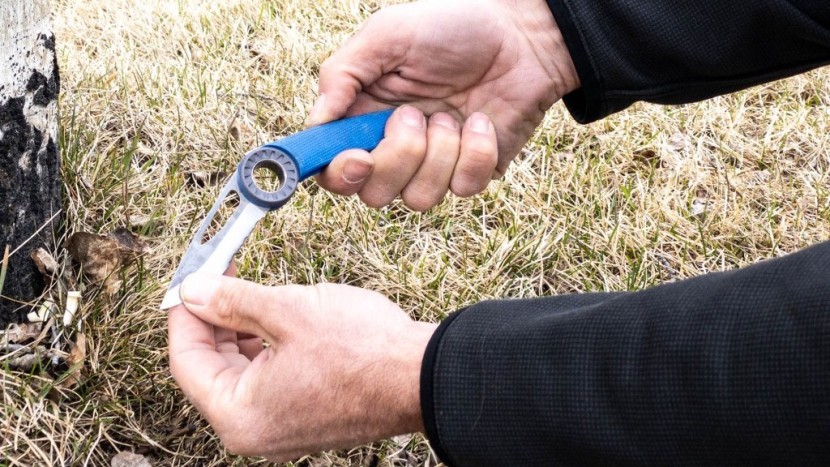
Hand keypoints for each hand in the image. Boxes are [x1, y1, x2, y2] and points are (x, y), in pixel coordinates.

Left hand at [167, 273, 436, 461]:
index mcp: (238, 415)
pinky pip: (268, 379)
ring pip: (241, 371)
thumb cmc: (363, 352)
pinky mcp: (303, 416)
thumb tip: (193, 291)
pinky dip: (266, 346)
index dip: (184, 313)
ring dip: (241, 329)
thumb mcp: (288, 311)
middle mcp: (254, 431)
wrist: (422, 376)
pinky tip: (278, 316)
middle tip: (220, 277)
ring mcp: (280, 427)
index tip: (191, 279)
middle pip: (212, 367)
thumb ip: (231, 301)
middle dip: (214, 319)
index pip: (187, 360)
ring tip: (253, 291)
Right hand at [310, 0, 578, 210]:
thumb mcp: (386, 35)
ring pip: (418, 199)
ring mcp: (434, 165)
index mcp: (363, 118)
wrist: (521, 35)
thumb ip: (341, 75)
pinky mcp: (472, 172)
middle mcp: (394, 149)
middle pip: (372, 195)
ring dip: (438, 152)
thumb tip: (315, 122)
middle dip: (396, 158)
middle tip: (414, 115)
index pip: (332, 168)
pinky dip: (475, 151)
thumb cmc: (451, 27)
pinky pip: (463, 187)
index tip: (357, 158)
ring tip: (452, 113)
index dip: (338, 174)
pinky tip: (481, 121)